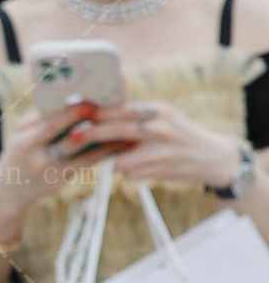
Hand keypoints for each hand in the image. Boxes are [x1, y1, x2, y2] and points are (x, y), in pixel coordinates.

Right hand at [0, 97, 141, 214]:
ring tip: (131, 124)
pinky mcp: (63, 177)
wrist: (8, 191)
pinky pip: (89, 161)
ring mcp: (50, 168)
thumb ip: (44, 117)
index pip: (53, 120)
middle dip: (97, 119)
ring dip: (109, 135)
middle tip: (122, 106)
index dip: (75, 109)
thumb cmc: (21, 153)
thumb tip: (76, 97)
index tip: (96, 95)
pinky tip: (123, 143)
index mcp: (25, 137)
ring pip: (85, 148)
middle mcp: (37, 154)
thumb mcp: (23, 134)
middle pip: (72, 134)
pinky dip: (107, 150)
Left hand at [89, 99, 247, 190]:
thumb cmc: (179, 136)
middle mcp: (160, 127)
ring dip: (115, 161)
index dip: (97, 113)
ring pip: (120, 159)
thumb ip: (136, 116)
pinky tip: (144, 168)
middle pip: (117, 130)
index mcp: (158, 110)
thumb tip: (98, 114)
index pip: (122, 109)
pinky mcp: (159, 171)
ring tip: (124, 158)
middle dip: (92, 135)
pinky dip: (130, 172)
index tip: (76, 114)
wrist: (211, 157)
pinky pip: (130, 173)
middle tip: (72, 139)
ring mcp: (161, 151)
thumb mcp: (162, 117)